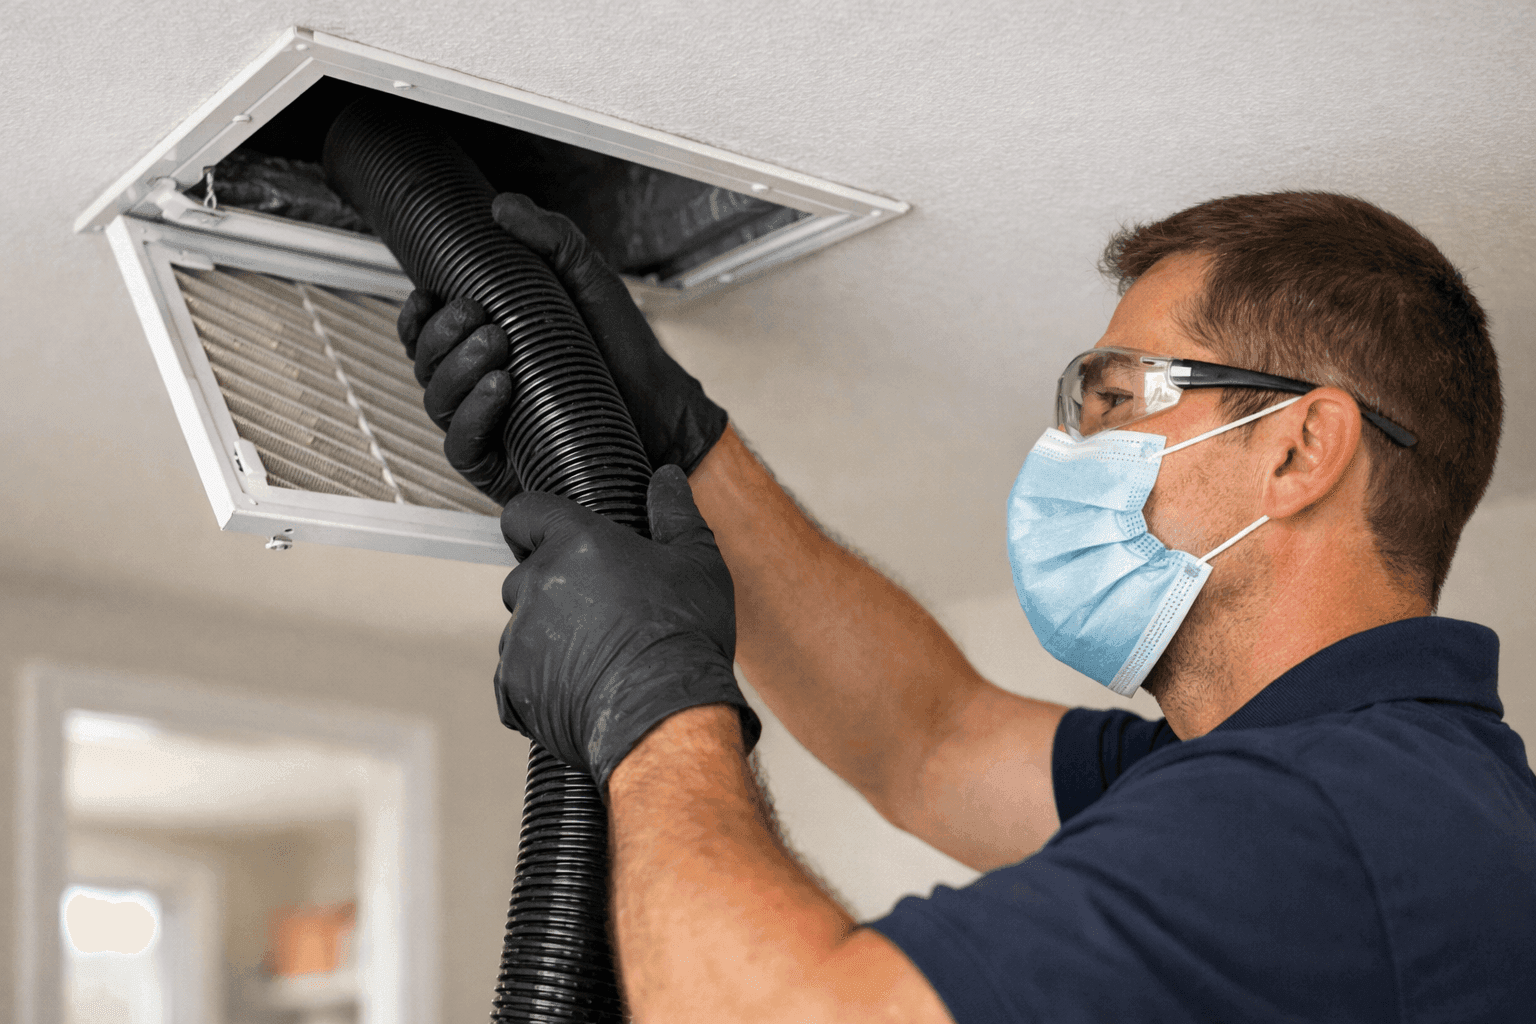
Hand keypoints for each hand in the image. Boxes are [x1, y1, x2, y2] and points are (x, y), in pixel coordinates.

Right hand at [396, 194, 729, 504]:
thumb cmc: (623, 349)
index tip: (429, 296)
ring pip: (438, 401)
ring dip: (456, 370)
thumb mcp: (588, 280)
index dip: (417, 316)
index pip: (427, 332)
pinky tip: (498, 390)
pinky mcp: (501, 464)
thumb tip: (503, 208)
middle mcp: (480, 384)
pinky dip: (472, 417)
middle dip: (442, 337)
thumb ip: (550, 238)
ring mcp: (489, 425)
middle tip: (482, 319)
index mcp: (490, 343)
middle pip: (426, 363)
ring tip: (498, 348)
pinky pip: (462, 447)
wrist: (661, 407)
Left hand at [495, 464, 759, 791]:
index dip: (534, 522)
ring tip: (600, 658)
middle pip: (524, 574)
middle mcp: (538, 583)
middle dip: (553, 589)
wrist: (667, 718)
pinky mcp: (513, 684)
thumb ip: (675, 512)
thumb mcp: (697, 562)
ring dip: (548, 637)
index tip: (547, 537)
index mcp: (577, 542)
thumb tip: (666, 478)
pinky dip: (541, 681)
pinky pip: (516, 676)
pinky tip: (583, 688)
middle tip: (601, 612)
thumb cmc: (684, 637)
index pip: (524, 512)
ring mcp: (520, 636)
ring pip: (522, 627)